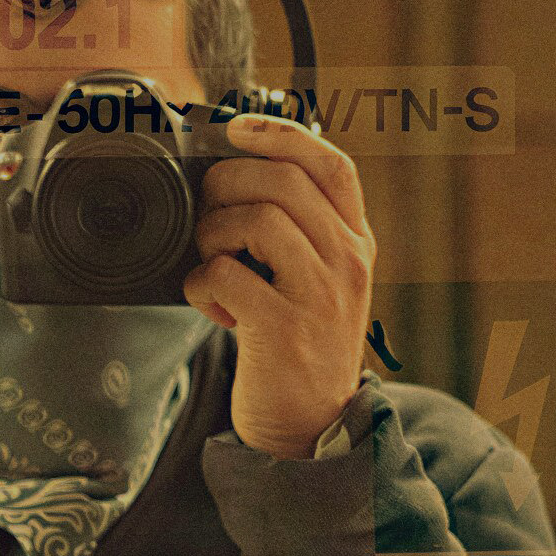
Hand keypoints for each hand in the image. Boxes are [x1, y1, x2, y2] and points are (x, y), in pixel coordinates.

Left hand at [187, 114, 373, 456]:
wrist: (310, 425)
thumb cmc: (300, 344)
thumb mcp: (319, 280)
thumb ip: (297, 231)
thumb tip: (232, 174)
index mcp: (355, 242)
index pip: (332, 165)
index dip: (282, 133)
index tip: (237, 129)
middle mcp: (346, 261)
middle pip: (283, 180)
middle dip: (226, 183)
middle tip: (208, 213)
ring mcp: (319, 295)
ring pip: (257, 217)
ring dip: (213, 232)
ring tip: (212, 261)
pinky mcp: (284, 329)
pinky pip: (225, 274)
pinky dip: (200, 283)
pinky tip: (210, 303)